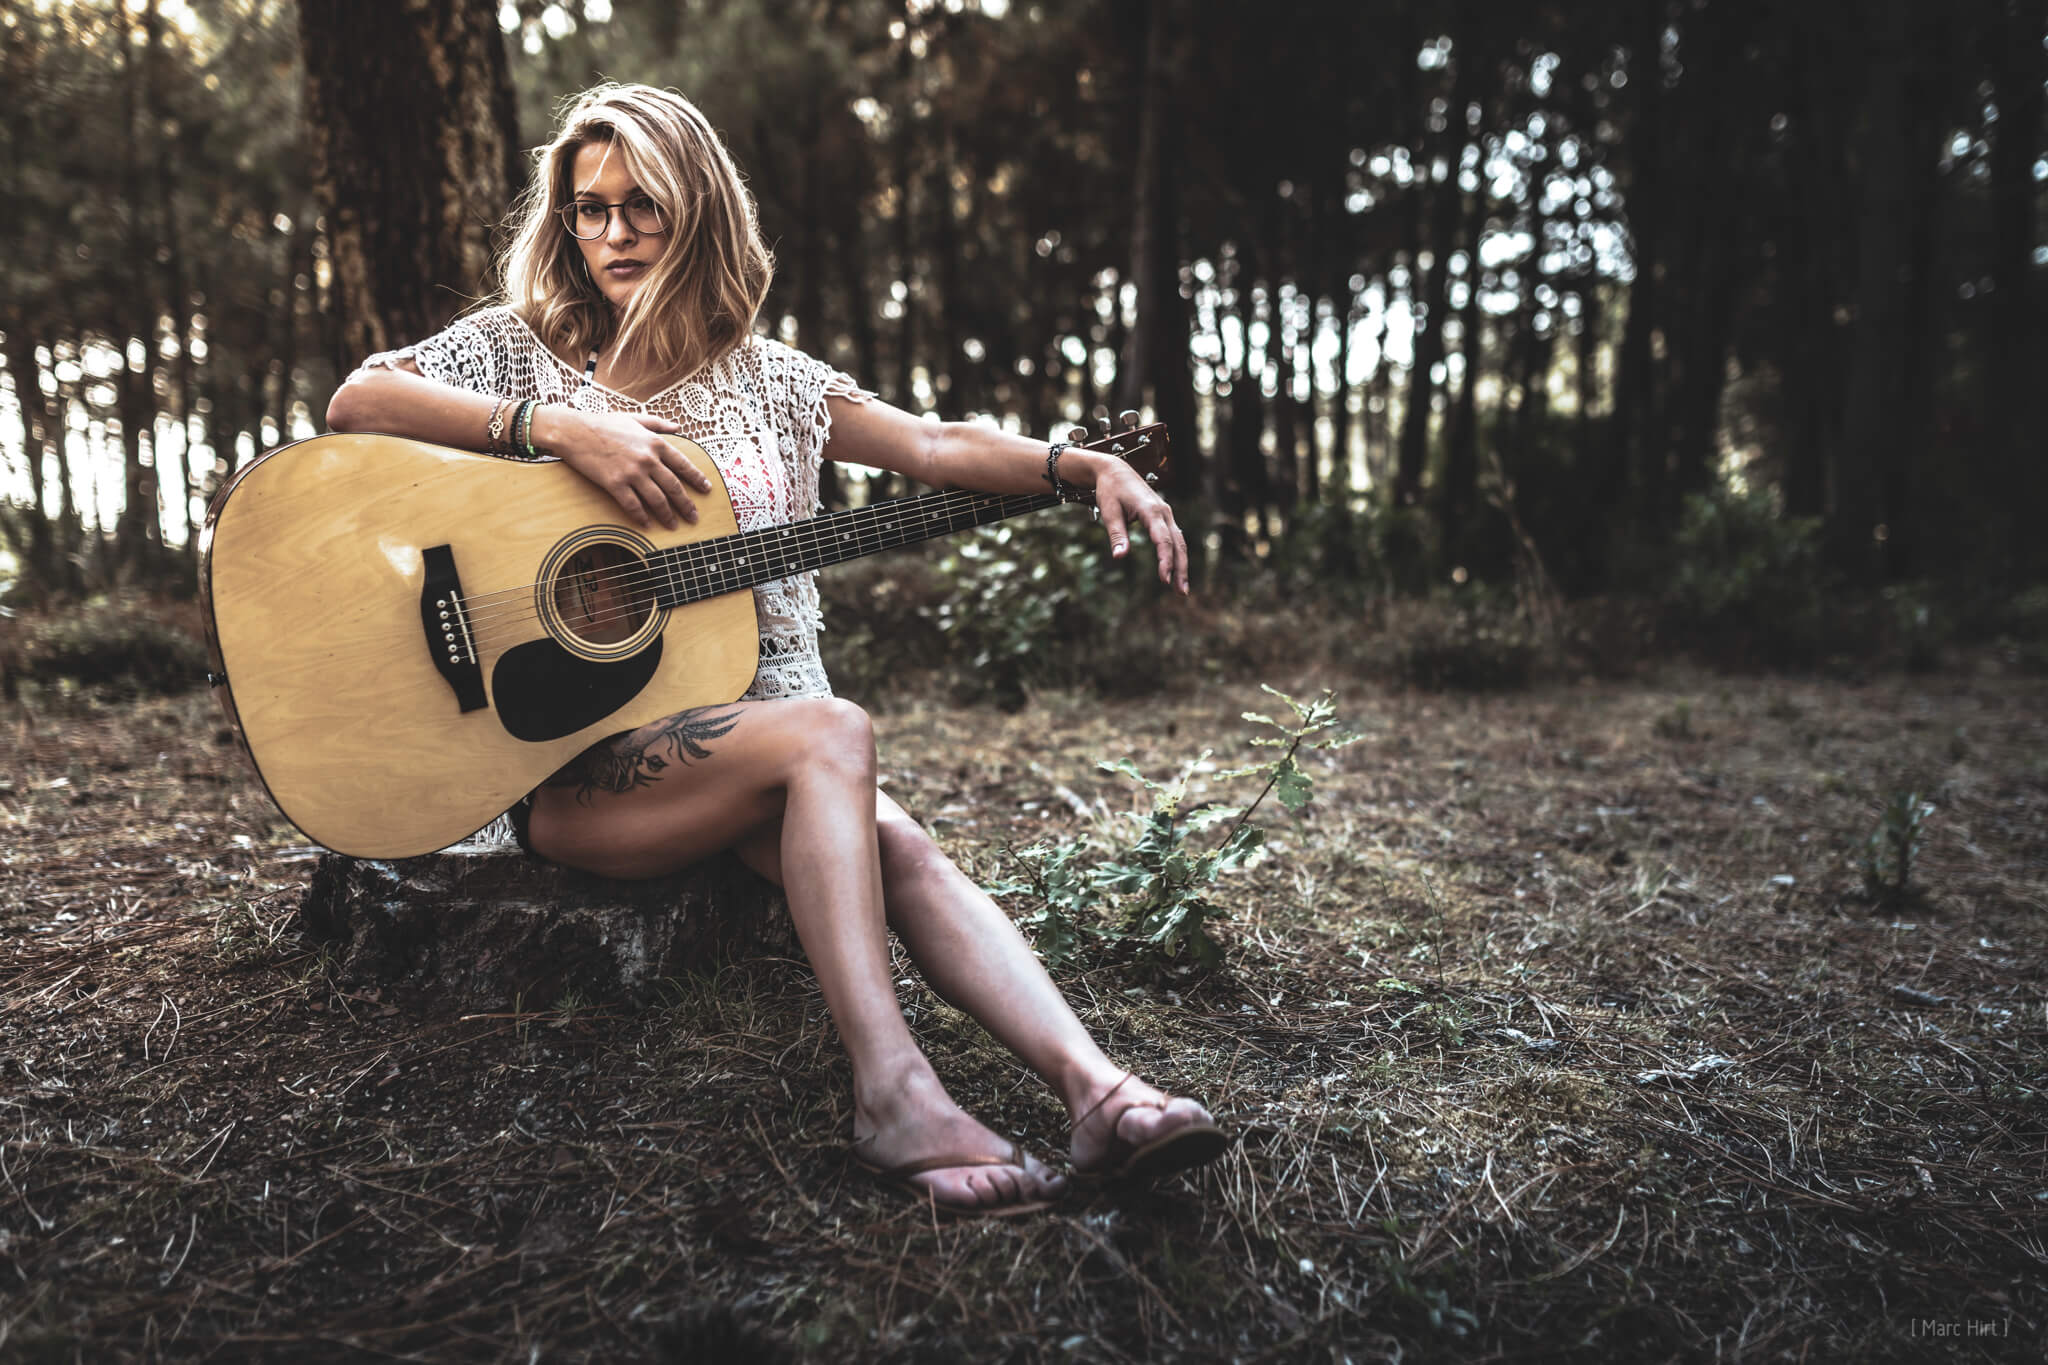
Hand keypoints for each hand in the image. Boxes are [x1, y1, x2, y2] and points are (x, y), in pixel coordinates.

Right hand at [540, 409, 711, 529]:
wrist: (575, 431)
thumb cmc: (604, 423)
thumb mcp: (634, 418)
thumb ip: (658, 424)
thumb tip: (677, 427)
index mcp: (655, 443)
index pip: (683, 465)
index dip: (697, 479)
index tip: (706, 490)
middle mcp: (648, 459)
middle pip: (674, 487)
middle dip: (686, 504)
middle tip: (694, 517)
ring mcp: (632, 473)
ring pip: (657, 499)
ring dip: (667, 515)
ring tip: (674, 525)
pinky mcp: (615, 484)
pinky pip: (633, 505)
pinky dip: (642, 517)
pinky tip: (647, 524)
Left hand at [1091, 459, 1189, 594]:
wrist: (1115, 470)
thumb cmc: (1110, 490)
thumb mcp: (1109, 512)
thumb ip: (1117, 534)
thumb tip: (1120, 557)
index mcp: (1151, 510)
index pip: (1162, 539)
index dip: (1165, 560)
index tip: (1164, 579)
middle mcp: (1163, 511)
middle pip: (1177, 543)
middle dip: (1180, 568)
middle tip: (1181, 592)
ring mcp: (1166, 513)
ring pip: (1179, 542)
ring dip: (1181, 565)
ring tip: (1181, 589)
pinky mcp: (1164, 517)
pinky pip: (1174, 538)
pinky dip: (1177, 555)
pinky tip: (1176, 571)